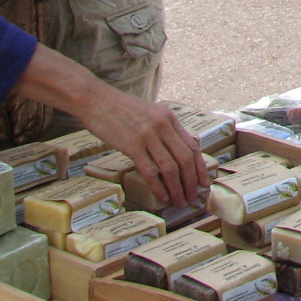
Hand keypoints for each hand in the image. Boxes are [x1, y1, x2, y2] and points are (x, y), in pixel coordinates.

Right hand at [70, 82, 206, 208]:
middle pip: (185, 159)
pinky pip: (150, 171)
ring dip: (177, 188)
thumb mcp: (150, 112)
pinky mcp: (132, 146)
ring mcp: (148, 136)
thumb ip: (164, 128)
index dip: (200, 167)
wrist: (96, 100)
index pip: (192, 146)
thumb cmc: (121, 108)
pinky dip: (158, 187)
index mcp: (170, 118)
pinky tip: (162, 196)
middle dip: (191, 181)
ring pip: (170, 168)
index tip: (204, 182)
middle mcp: (163, 126)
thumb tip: (177, 150)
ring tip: (179, 201)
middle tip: (192, 197)